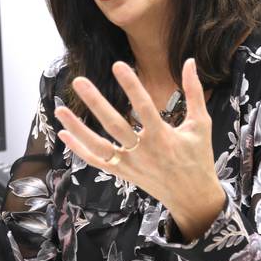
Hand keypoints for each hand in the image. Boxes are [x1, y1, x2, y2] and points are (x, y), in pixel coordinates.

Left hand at [54, 58, 224, 240]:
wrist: (192, 198)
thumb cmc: (198, 157)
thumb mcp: (201, 124)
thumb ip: (194, 92)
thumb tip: (190, 61)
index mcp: (163, 137)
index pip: (144, 107)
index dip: (131, 86)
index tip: (118, 65)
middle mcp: (143, 152)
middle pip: (114, 125)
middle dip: (95, 103)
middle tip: (79, 81)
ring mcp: (129, 165)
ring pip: (98, 147)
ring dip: (78, 128)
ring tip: (60, 109)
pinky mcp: (122, 173)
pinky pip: (96, 162)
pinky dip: (78, 149)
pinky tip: (63, 133)